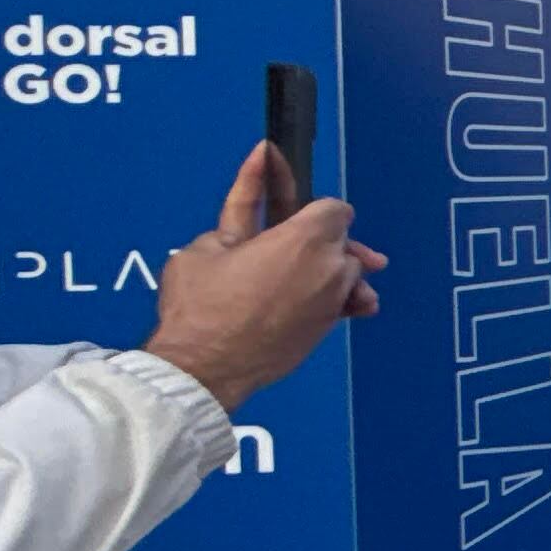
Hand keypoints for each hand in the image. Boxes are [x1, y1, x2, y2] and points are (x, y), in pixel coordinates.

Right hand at [146, 144, 383, 412]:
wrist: (203, 366)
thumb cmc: (200, 307)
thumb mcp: (208, 245)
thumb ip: (241, 212)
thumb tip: (254, 183)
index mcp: (303, 238)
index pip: (333, 207)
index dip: (311, 204)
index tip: (291, 198)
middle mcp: (329, 267)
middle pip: (341, 238)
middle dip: (318, 233)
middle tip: (293, 232)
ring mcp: (332, 300)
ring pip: (347, 270)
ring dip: (333, 263)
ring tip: (315, 263)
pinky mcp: (326, 328)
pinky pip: (351, 304)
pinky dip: (350, 297)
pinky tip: (350, 296)